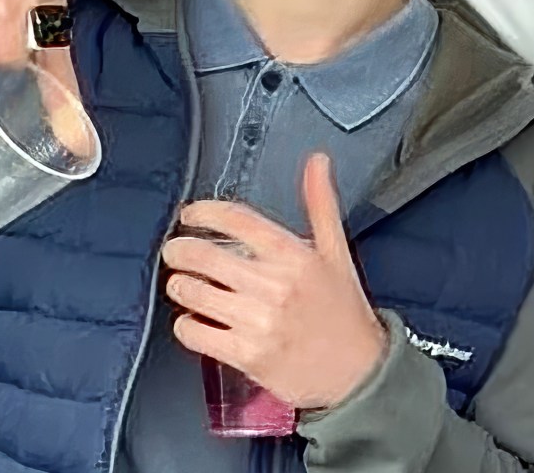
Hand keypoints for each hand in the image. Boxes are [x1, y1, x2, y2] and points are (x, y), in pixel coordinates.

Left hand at [163, 152, 388, 409]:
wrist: (358, 373)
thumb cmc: (344, 310)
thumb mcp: (335, 251)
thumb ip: (320, 202)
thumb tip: (317, 161)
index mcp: (292, 254)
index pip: (235, 219)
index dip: (203, 211)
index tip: (190, 214)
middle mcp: (273, 285)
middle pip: (204, 255)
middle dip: (179, 249)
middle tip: (175, 250)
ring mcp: (258, 322)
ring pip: (193, 293)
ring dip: (179, 284)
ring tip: (183, 283)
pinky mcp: (247, 356)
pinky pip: (195, 334)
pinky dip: (186, 325)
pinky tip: (194, 319)